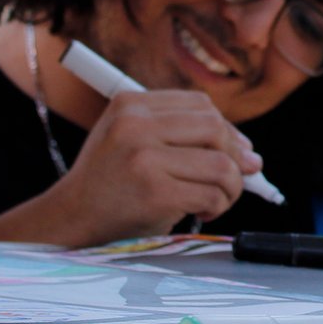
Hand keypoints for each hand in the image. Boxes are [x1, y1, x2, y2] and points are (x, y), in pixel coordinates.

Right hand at [35, 90, 262, 246]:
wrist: (71, 219)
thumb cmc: (110, 183)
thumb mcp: (130, 139)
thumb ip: (180, 136)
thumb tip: (251, 155)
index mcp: (130, 104)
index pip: (200, 105)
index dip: (228, 129)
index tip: (237, 153)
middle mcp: (135, 125)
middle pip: (215, 128)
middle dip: (236, 157)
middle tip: (233, 181)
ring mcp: (144, 158)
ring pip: (222, 164)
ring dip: (231, 187)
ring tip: (216, 201)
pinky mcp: (155, 192)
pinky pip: (212, 194)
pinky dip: (218, 207)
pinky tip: (201, 213)